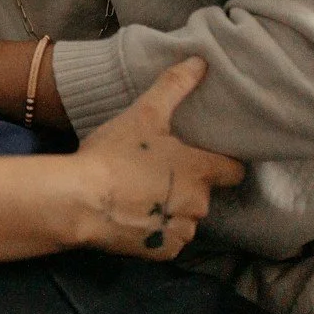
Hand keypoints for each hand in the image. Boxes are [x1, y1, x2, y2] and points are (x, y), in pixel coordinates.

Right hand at [69, 58, 244, 260]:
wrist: (80, 201)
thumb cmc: (114, 154)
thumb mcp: (144, 114)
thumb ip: (175, 86)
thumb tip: (201, 61)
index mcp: (200, 171)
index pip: (234, 171)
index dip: (222, 163)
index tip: (205, 157)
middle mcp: (199, 205)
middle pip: (204, 194)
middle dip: (186, 185)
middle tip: (157, 171)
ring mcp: (181, 231)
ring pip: (185, 218)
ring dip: (171, 209)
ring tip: (141, 195)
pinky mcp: (162, 252)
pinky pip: (168, 239)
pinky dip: (156, 231)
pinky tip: (134, 216)